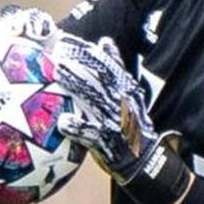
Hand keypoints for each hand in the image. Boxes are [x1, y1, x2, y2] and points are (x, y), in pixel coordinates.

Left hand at [53, 33, 191, 203]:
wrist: (147, 162)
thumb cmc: (132, 127)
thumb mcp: (129, 95)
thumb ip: (116, 71)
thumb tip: (105, 42)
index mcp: (126, 91)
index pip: (108, 65)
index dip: (89, 51)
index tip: (70, 40)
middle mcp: (122, 103)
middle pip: (100, 77)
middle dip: (80, 63)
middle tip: (58, 53)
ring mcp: (116, 121)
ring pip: (94, 99)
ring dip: (75, 86)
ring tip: (57, 74)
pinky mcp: (109, 141)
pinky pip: (92, 134)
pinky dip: (79, 128)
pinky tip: (63, 123)